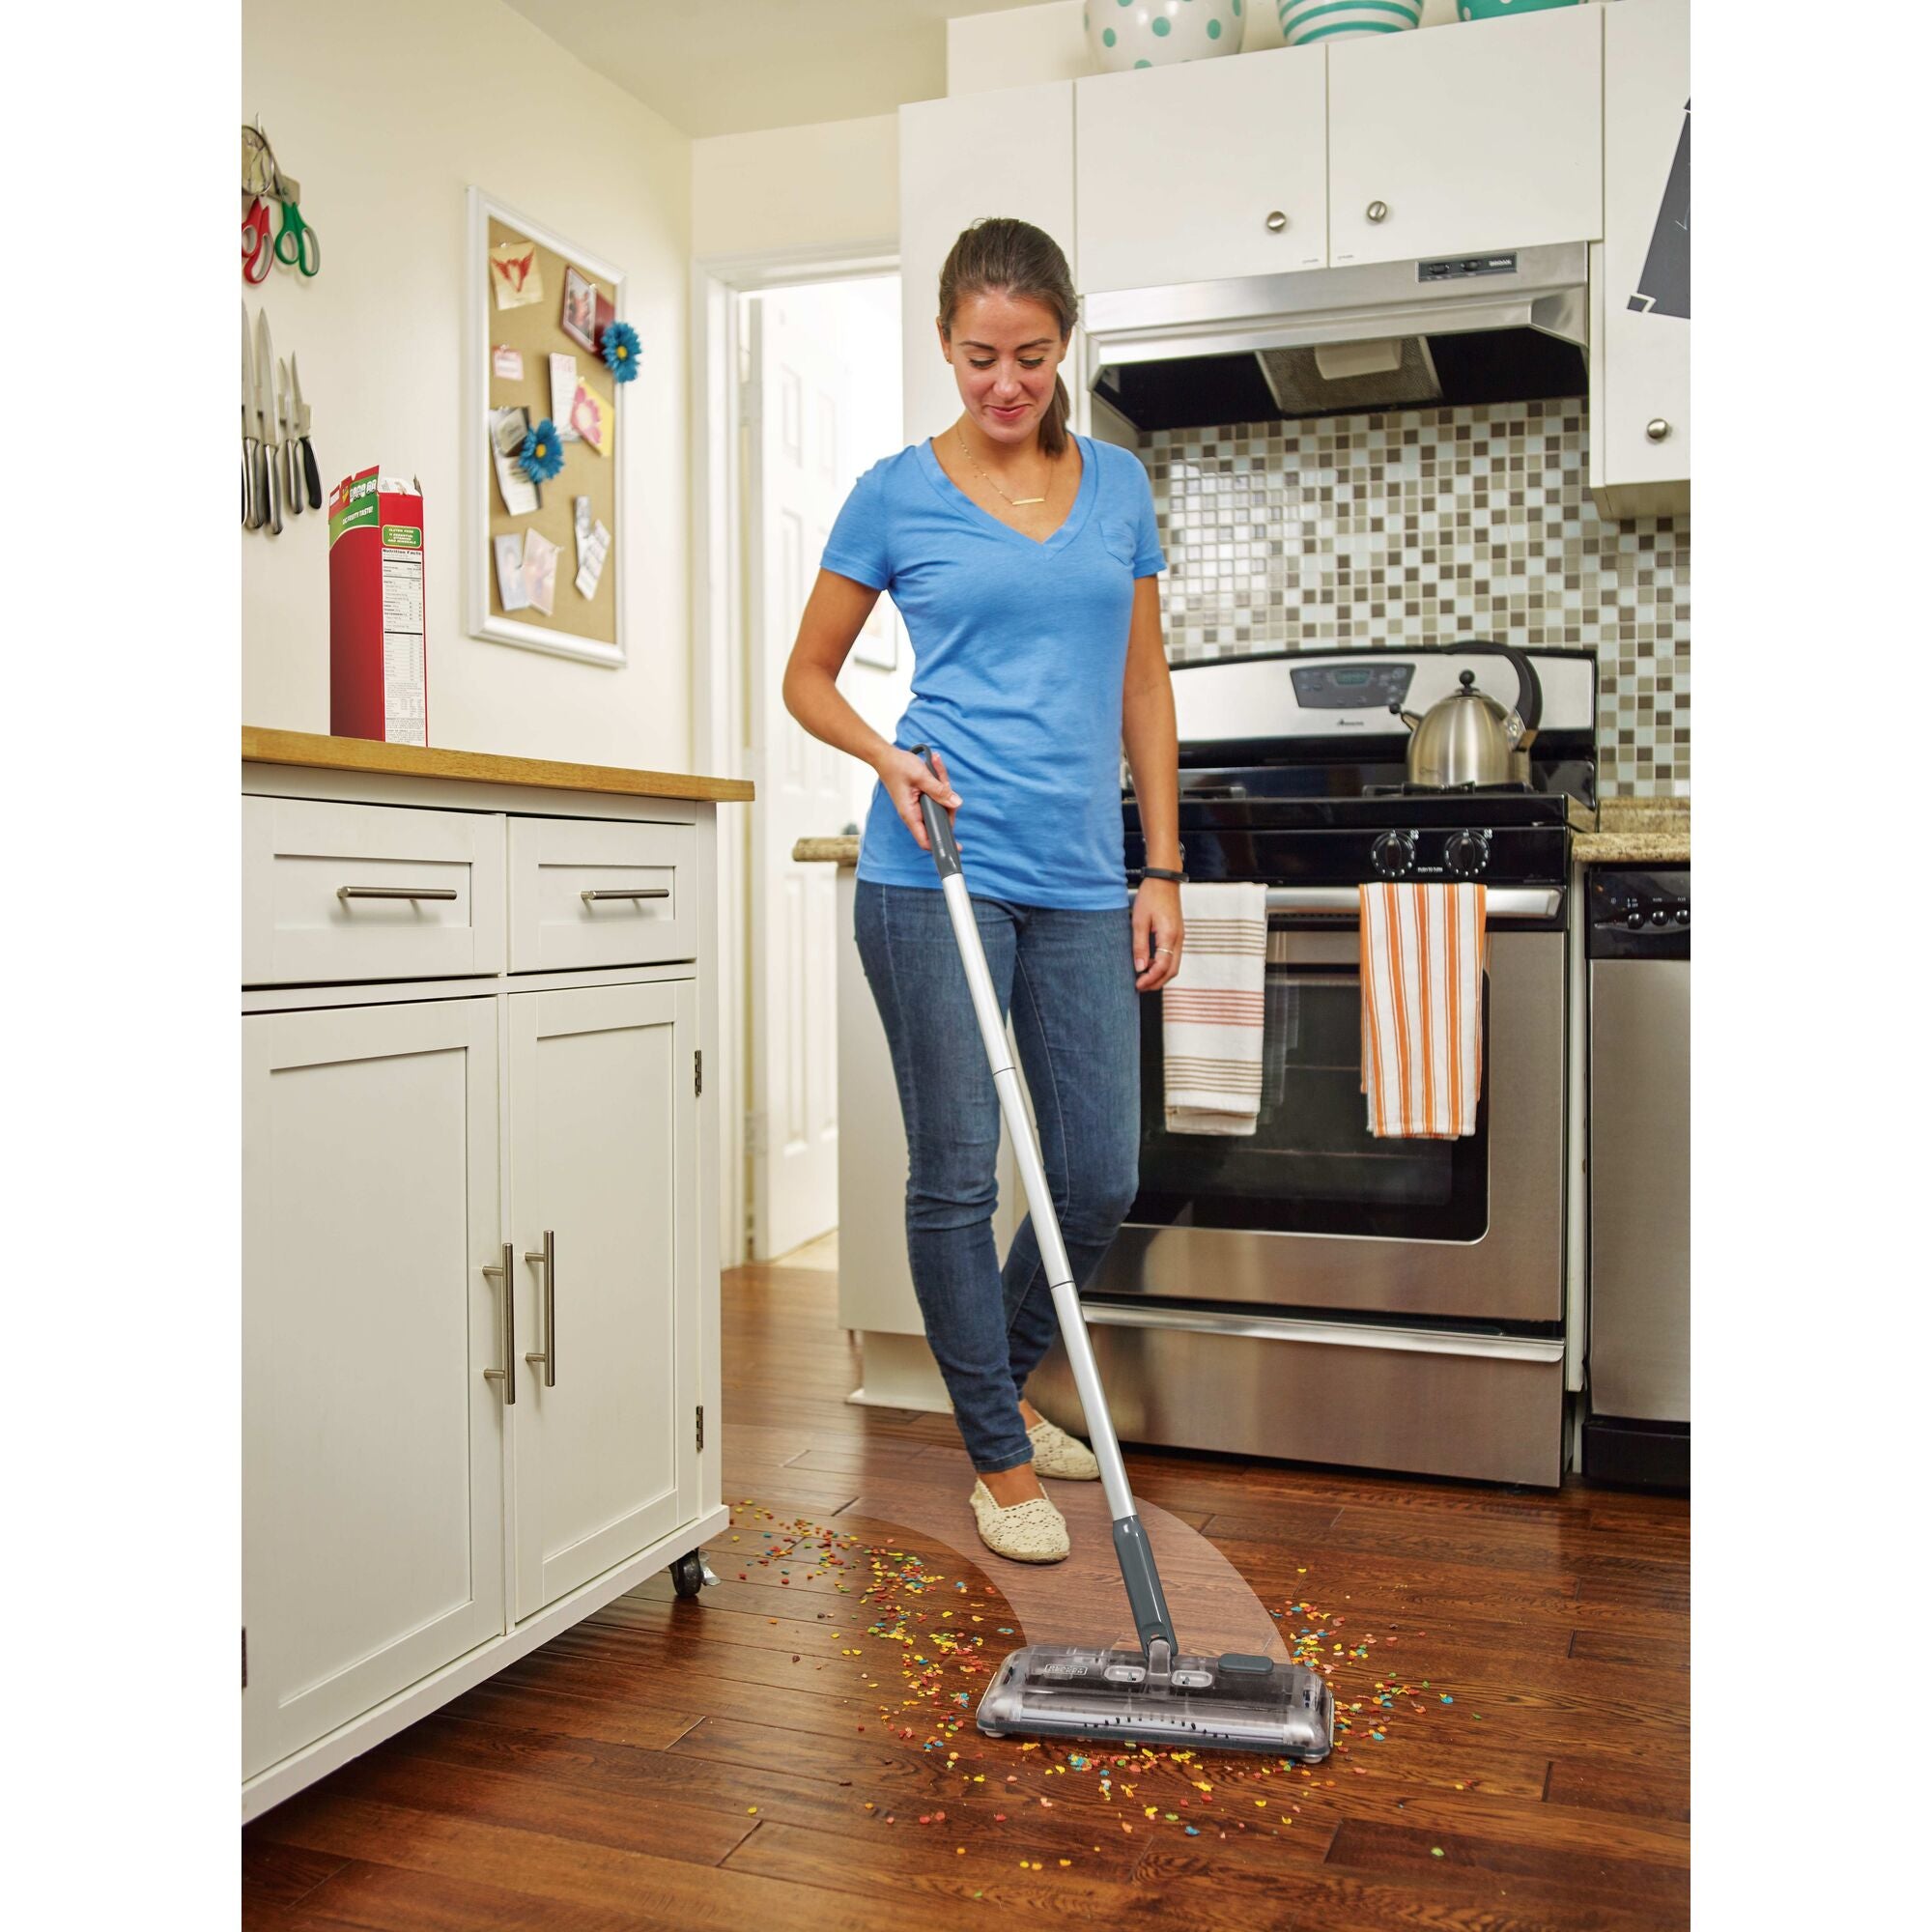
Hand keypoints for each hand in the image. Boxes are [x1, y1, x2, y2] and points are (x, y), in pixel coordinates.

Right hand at [876, 745, 961, 854]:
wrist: (885, 756)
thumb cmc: (897, 766)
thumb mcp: (921, 777)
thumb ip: (939, 790)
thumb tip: (956, 803)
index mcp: (911, 814)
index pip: (926, 840)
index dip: (942, 845)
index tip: (957, 847)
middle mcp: (914, 813)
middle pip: (940, 819)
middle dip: (948, 802)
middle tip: (944, 781)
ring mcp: (918, 806)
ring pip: (941, 803)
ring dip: (943, 784)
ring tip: (936, 767)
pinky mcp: (922, 798)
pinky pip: (937, 794)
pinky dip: (939, 780)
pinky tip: (935, 764)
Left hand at [1133, 878, 1182, 992]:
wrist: (1164, 879)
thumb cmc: (1151, 896)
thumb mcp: (1139, 921)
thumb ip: (1140, 946)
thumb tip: (1139, 968)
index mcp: (1169, 936)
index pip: (1163, 967)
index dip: (1150, 979)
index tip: (1137, 985)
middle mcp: (1178, 939)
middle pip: (1172, 971)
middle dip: (1157, 982)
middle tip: (1140, 987)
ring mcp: (1180, 937)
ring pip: (1174, 965)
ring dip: (1160, 975)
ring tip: (1143, 978)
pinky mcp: (1177, 934)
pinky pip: (1173, 956)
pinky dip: (1163, 965)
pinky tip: (1149, 963)